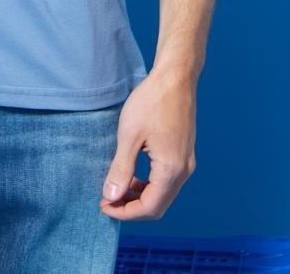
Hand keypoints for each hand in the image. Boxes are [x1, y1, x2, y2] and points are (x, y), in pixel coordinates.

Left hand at [99, 65, 197, 219]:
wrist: (175, 77)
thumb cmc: (152, 101)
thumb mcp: (129, 135)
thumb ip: (121, 168)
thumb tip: (110, 196)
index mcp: (171, 169)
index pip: (149, 207)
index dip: (124, 212)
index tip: (103, 205)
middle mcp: (184, 170)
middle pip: (158, 206)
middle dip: (131, 208)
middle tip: (107, 200)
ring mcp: (186, 162)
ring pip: (163, 194)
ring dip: (140, 197)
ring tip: (117, 188)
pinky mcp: (184, 153)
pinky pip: (167, 181)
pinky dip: (149, 185)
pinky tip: (133, 176)